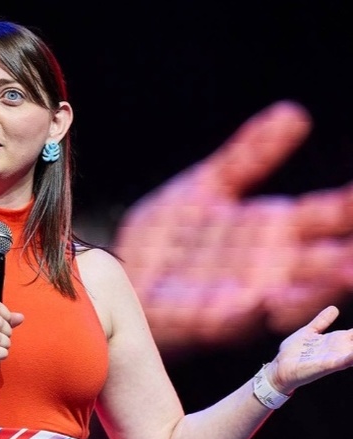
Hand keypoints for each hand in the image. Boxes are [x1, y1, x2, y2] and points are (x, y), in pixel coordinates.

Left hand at [114, 100, 352, 354]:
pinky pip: (231, 321)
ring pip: (289, 295)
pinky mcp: (202, 320)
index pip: (326, 215)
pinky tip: (265, 302)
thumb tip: (294, 113)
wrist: (113, 273)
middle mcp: (265, 266)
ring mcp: (238, 295)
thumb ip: (249, 156)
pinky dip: (249, 314)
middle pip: (320, 261)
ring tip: (346, 272)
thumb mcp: (207, 186)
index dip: (349, 206)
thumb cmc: (166, 238)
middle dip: (346, 258)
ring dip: (317, 287)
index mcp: (271, 230)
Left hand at [270, 305, 352, 392]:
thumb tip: (335, 308)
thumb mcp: (309, 332)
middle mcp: (339, 349)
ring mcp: (334, 358)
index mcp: (336, 340)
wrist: (279, 368)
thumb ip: (322, 321)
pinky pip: (342, 361)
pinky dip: (351, 358)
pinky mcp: (325, 366)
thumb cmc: (293, 352)